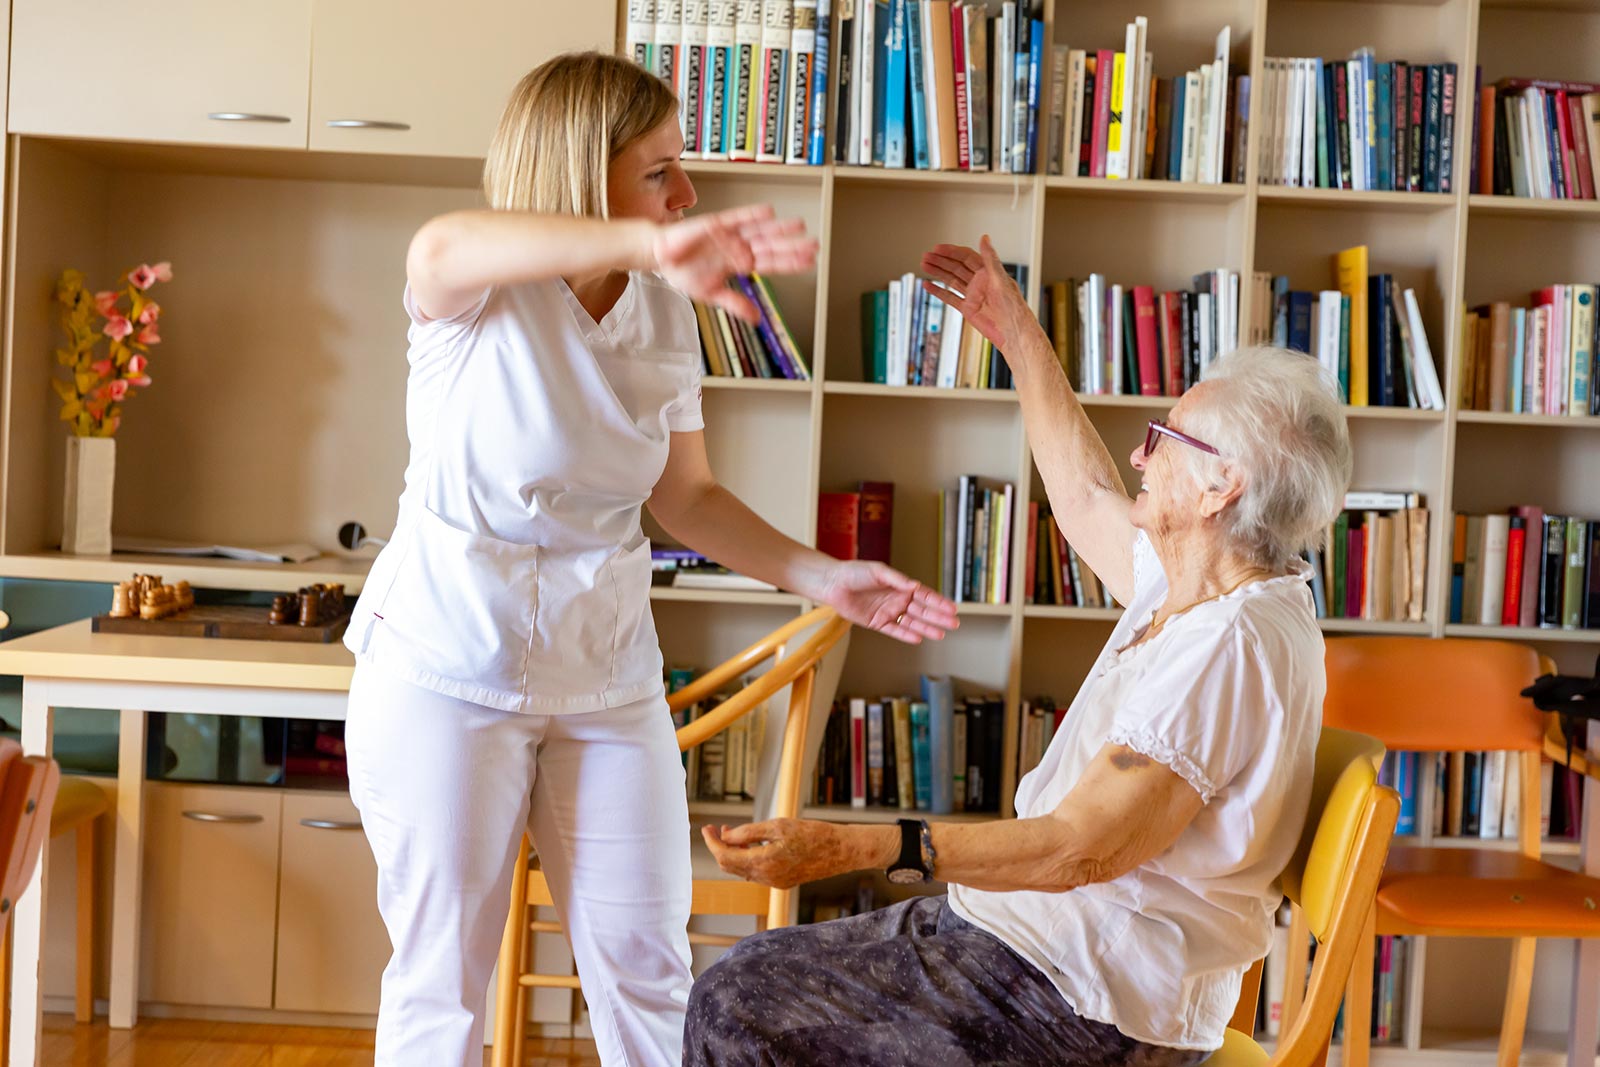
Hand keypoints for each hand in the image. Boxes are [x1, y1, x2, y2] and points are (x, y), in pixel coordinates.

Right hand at [652, 205, 818, 323]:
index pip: (771, 263)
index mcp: (740, 263)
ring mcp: (729, 235)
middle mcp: (739, 247)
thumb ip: (735, 303)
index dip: (790, 262)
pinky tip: (769, 213)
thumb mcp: (711, 293)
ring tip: (799, 226)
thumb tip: (757, 320)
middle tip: (815, 245)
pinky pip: (736, 219)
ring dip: (778, 229)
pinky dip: (751, 215)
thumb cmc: (685, 272)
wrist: (660, 258)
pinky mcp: (715, 224)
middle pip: (771, 247)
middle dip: (792, 246)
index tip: (810, 261)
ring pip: (759, 231)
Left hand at [702, 819, 884, 888]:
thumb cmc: (813, 834)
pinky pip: (756, 873)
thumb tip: (726, 836)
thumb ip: (749, 833)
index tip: (706, 828)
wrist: (841, 851)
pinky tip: (750, 845)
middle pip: (730, 866)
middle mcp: (766, 878)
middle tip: (715, 828)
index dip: (712, 843)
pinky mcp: (782, 882)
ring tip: (732, 833)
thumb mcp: (778, 825)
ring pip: (742, 870)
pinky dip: (747, 859)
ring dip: (733, 853)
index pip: (725, 857)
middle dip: (720, 847)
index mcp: (764, 863)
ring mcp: (774, 883)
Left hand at [818, 560, 958, 644]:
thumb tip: (915, 585)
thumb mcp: (878, 571)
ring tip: (941, 634)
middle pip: (922, 610)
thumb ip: (897, 579)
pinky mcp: (877, 623)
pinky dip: (906, 635)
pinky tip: (918, 638)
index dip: (938, 602)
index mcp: (900, 586)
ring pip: (912, 622)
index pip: (924, 595)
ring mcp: (888, 612)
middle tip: (954, 623)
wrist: (832, 584)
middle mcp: (897, 599)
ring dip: (927, 628)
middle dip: (938, 617)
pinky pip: (894, 630)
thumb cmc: (854, 573)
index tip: (952, 608)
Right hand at [919, 235, 1033, 351]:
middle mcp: (980, 282)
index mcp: (988, 273)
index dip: (952, 252)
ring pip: (952, 280)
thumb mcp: (1000, 280)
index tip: (937, 248)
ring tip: (924, 265)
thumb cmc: (1013, 308)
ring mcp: (973, 295)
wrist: (1013, 333)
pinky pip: (950, 298)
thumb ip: (990, 259)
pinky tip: (928, 285)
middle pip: (956, 267)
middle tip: (926, 256)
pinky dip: (939, 292)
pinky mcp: (968, 309)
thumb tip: (984, 238)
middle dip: (941, 261)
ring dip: (938, 273)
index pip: (966, 257)